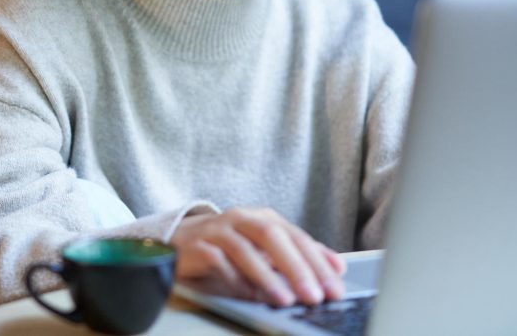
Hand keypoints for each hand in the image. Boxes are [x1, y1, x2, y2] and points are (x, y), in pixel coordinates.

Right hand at [169, 207, 345, 306]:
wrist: (181, 240)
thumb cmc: (230, 246)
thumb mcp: (266, 249)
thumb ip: (297, 256)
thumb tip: (336, 266)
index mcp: (263, 217)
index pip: (296, 236)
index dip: (318, 261)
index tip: (335, 286)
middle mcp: (241, 218)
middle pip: (272, 236)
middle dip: (296, 267)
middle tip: (314, 295)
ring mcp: (217, 230)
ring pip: (245, 249)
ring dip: (267, 276)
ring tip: (285, 299)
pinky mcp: (196, 246)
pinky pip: (217, 261)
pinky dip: (235, 279)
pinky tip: (249, 296)